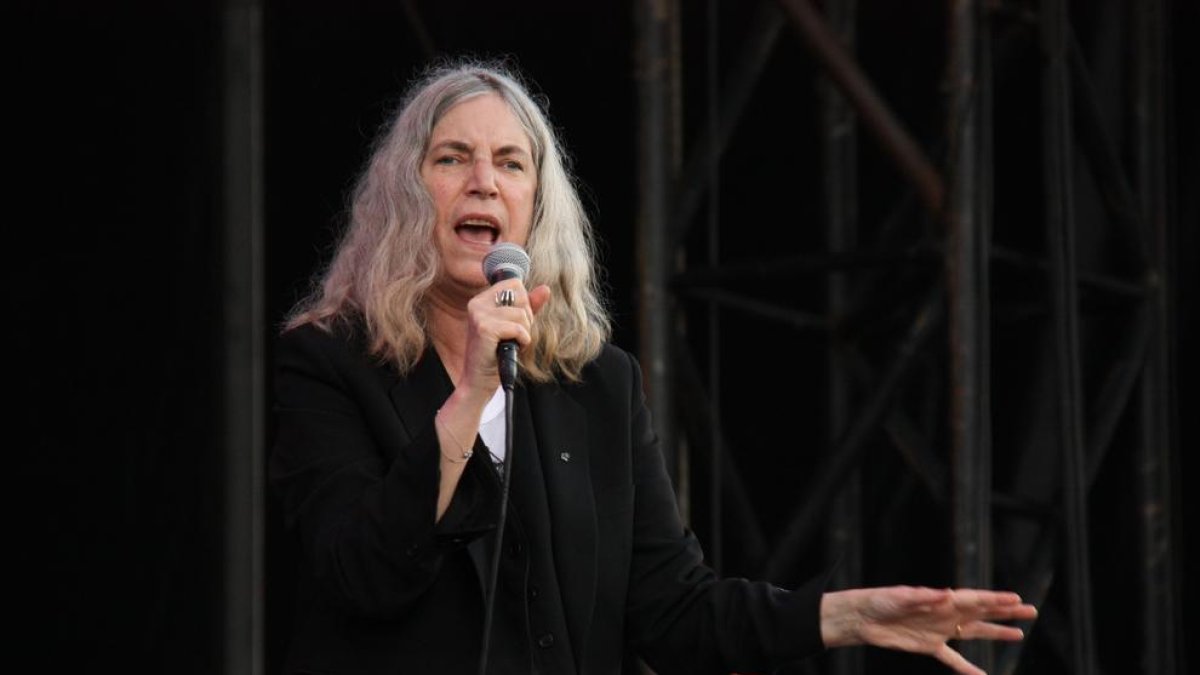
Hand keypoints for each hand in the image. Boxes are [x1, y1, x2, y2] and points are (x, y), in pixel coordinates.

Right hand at [460, 279, 550, 392]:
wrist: (478, 381)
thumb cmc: (496, 355)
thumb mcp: (515, 327)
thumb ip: (529, 306)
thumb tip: (545, 289)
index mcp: (482, 300)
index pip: (515, 283)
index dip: (524, 304)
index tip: (514, 323)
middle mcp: (477, 304)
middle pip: (520, 295)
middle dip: (525, 318)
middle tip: (512, 336)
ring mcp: (479, 315)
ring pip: (521, 313)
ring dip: (524, 332)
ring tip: (510, 343)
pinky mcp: (484, 329)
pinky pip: (518, 328)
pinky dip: (522, 340)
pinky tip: (511, 348)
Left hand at [820, 586, 1037, 674]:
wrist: (861, 618)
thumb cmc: (879, 601)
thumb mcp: (900, 597)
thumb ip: (924, 598)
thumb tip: (947, 595)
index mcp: (940, 600)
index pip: (974, 598)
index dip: (996, 599)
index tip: (1016, 599)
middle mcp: (944, 613)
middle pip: (981, 612)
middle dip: (1005, 612)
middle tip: (1030, 611)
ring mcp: (939, 630)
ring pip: (974, 632)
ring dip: (995, 633)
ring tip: (1019, 635)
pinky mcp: (928, 646)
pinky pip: (953, 659)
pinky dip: (968, 668)